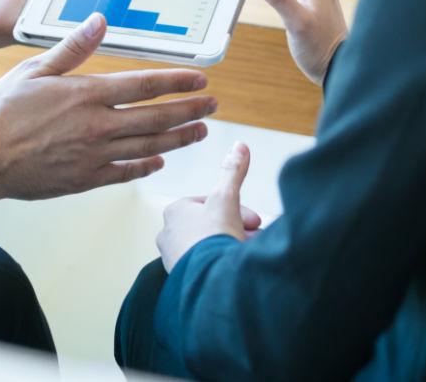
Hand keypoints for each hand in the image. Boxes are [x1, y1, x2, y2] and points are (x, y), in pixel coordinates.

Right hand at [0, 13, 215, 209]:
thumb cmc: (0, 110)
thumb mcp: (33, 69)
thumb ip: (71, 48)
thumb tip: (99, 22)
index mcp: (86, 94)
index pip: (144, 85)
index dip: (177, 82)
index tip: (200, 79)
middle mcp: (97, 126)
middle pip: (155, 117)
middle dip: (189, 109)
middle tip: (212, 105)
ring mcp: (94, 155)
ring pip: (148, 146)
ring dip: (178, 138)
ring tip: (200, 132)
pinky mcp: (85, 179)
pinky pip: (125, 172)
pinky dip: (146, 166)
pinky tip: (160, 161)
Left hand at [157, 141, 262, 270]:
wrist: (209, 280)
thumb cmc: (213, 236)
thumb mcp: (227, 198)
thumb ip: (233, 172)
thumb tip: (240, 145)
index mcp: (174, 211)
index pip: (209, 203)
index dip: (236, 209)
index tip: (255, 220)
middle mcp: (168, 234)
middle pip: (211, 226)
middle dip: (237, 229)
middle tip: (256, 236)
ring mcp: (174, 259)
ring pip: (209, 247)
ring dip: (231, 246)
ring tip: (249, 254)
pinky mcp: (182, 279)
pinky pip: (206, 267)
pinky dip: (222, 265)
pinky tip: (236, 268)